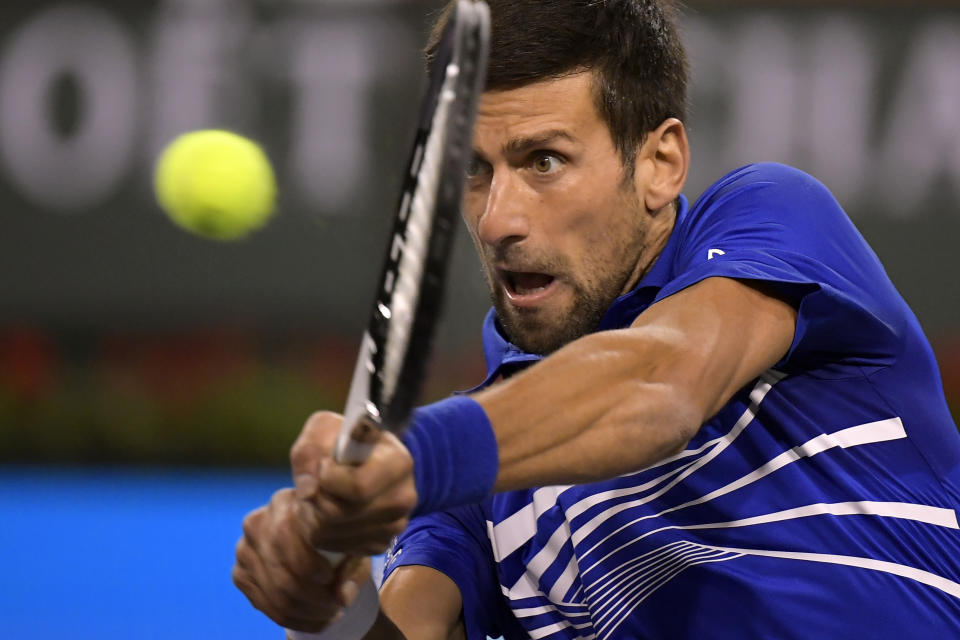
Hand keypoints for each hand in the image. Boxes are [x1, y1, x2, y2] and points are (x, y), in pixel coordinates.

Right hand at [232, 487, 369, 631]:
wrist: (316, 547)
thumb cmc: (338, 540)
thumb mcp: (353, 549)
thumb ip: (351, 570)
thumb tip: (341, 596)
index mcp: (285, 502)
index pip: (285, 534)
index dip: (308, 563)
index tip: (331, 578)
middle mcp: (257, 521)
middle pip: (279, 570)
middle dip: (312, 596)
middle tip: (337, 605)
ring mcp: (244, 549)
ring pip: (274, 592)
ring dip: (306, 611)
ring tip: (331, 613)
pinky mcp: (239, 573)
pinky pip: (264, 604)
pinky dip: (293, 619)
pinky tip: (315, 618)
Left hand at [290, 411, 417, 555]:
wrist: (361, 464)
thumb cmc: (343, 443)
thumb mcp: (323, 430)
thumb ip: (310, 450)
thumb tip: (308, 490)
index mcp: (399, 462)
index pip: (358, 487)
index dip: (328, 478)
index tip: (324, 464)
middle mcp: (404, 497)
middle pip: (341, 514)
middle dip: (317, 500)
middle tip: (316, 485)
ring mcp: (395, 524)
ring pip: (334, 533)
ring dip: (315, 517)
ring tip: (322, 497)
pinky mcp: (382, 543)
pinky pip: (337, 546)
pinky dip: (324, 533)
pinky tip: (331, 514)